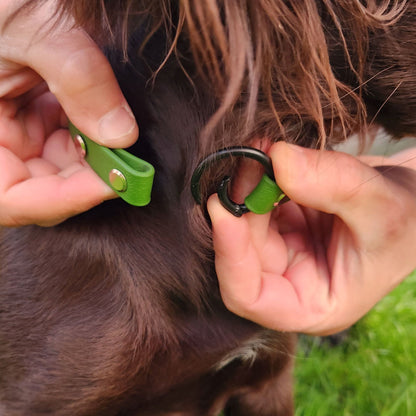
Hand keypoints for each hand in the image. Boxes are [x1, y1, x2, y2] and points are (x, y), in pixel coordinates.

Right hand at [0, 1, 137, 225]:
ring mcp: (14, 128)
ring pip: (61, 167)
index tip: (113, 184)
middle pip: (43, 187)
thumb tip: (123, 134)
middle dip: (90, 179)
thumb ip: (76, 77)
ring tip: (122, 141)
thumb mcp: (30, 24)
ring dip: (97, 159)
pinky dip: (93, 135)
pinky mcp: (33, 114)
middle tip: (132, 165)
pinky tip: (108, 119)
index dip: (63, 199)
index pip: (12, 197)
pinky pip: (67, 140)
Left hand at [208, 142, 415, 334]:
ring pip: (241, 224)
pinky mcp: (279, 224)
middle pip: (240, 253)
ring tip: (261, 154)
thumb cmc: (407, 222)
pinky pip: (252, 202)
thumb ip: (332, 183)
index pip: (249, 297)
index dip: (229, 256)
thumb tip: (277, 159)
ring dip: (245, 188)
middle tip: (249, 163)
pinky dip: (255, 178)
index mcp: (311, 305)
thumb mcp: (382, 208)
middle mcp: (288, 282)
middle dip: (240, 209)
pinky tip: (266, 156)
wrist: (410, 201)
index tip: (222, 209)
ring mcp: (281, 251)